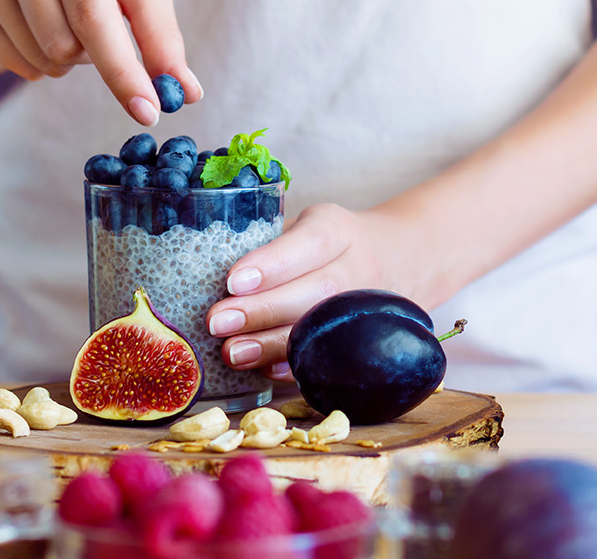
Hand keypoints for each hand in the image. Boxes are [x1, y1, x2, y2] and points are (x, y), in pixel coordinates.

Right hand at [0, 0, 200, 124]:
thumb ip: (163, 37)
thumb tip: (184, 93)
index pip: (93, 18)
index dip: (123, 72)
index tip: (149, 112)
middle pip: (65, 45)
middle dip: (97, 55)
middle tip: (104, 23)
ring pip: (40, 58)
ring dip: (71, 58)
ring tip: (74, 19)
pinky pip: (11, 62)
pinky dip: (40, 62)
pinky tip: (46, 28)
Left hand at [207, 204, 426, 379]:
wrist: (398, 260)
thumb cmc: (328, 245)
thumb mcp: (305, 226)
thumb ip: (266, 243)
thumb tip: (197, 270)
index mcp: (338, 230)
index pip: (310, 243)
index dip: (273, 263)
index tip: (234, 280)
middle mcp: (359, 268)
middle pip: (315, 292)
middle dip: (263, 310)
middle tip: (216, 321)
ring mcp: (365, 308)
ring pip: (322, 329)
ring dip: (273, 344)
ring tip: (231, 352)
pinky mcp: (362, 339)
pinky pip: (328, 358)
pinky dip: (294, 366)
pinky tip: (263, 370)